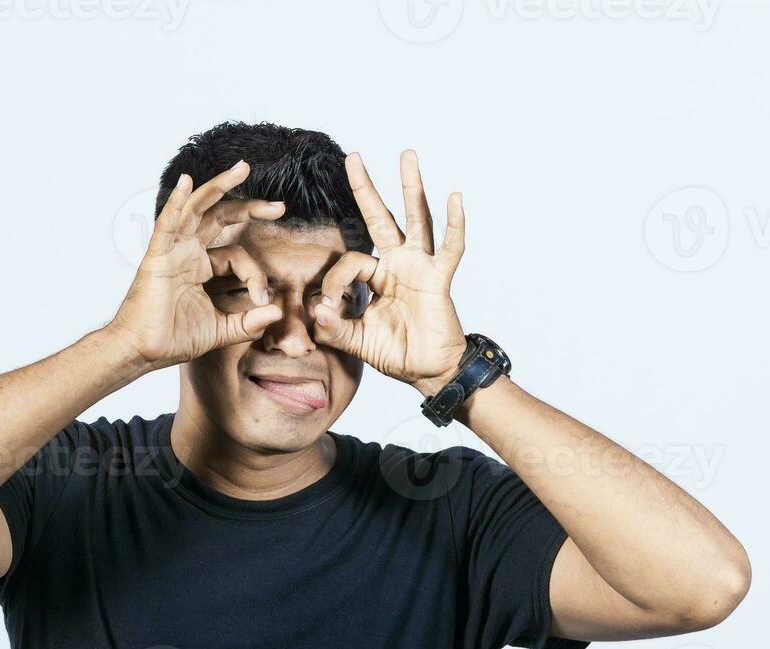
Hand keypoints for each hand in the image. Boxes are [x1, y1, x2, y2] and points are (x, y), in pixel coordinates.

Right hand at [105, 161, 286, 371]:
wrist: (143, 352)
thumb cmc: (173, 339)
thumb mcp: (221, 330)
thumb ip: (249, 322)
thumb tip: (277, 311)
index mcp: (202, 267)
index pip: (238, 256)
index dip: (256, 275)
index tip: (263, 298)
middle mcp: (188, 252)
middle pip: (221, 217)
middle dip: (250, 207)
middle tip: (279, 207)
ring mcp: (173, 250)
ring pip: (198, 209)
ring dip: (219, 186)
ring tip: (242, 168)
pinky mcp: (158, 256)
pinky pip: (168, 224)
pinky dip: (176, 202)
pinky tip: (187, 182)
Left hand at [313, 151, 468, 396]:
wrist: (429, 372)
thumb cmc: (396, 354)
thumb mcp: (357, 341)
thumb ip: (335, 328)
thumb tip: (315, 311)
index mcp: (376, 277)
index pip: (349, 262)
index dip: (334, 282)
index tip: (328, 308)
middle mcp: (397, 264)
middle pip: (380, 218)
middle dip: (366, 189)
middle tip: (353, 157)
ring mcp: (420, 267)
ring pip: (415, 219)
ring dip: (410, 187)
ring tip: (407, 155)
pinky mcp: (439, 279)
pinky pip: (449, 248)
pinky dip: (454, 225)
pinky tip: (454, 198)